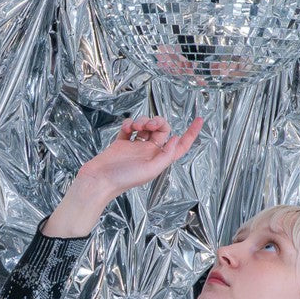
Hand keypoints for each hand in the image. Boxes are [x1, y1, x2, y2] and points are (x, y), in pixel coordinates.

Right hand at [77, 115, 203, 198]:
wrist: (99, 179)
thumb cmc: (124, 178)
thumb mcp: (151, 170)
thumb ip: (166, 155)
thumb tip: (176, 139)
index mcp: (159, 159)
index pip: (181, 146)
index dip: (191, 133)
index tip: (200, 119)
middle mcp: (149, 152)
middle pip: (162, 130)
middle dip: (158, 122)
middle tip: (150, 125)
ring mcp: (135, 147)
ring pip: (145, 126)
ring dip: (143, 121)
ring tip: (135, 126)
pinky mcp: (121, 143)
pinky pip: (129, 128)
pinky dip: (128, 124)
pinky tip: (126, 128)